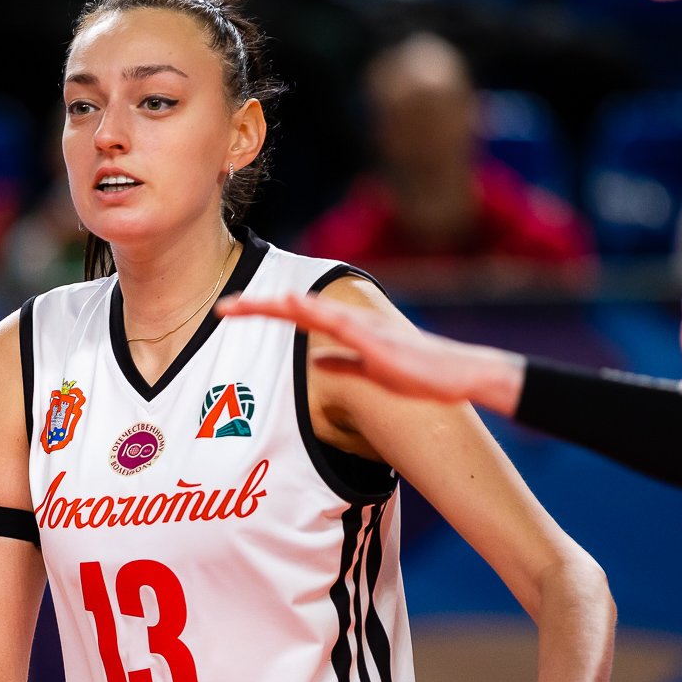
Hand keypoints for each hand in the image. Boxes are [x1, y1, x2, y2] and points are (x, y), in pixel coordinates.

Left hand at [217, 292, 525, 414]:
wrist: (459, 376)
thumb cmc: (420, 375)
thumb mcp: (371, 373)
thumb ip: (343, 364)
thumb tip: (315, 363)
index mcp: (347, 329)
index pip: (297, 316)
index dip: (264, 312)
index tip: (232, 312)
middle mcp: (350, 321)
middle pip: (295, 307)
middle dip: (257, 307)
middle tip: (222, 307)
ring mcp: (363, 328)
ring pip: (311, 309)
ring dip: (277, 306)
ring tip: (244, 305)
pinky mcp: (375, 340)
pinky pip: (338, 324)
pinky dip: (314, 313)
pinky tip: (293, 306)